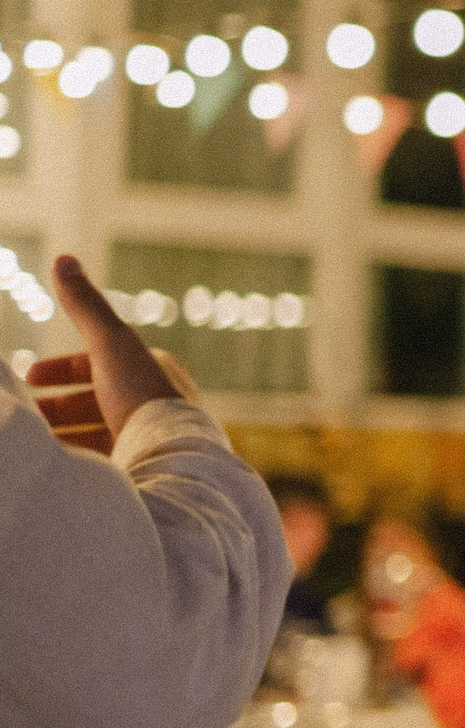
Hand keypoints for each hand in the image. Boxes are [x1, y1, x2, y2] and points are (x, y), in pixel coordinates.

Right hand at [27, 256, 194, 453]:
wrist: (173, 458)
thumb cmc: (141, 395)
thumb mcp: (110, 343)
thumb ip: (86, 305)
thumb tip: (62, 258)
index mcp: (155, 369)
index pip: (101, 363)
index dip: (62, 369)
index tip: (29, 379)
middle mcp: (161, 401)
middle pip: (98, 401)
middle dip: (58, 407)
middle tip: (27, 416)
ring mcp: (157, 438)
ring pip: (102, 434)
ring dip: (67, 435)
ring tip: (39, 444)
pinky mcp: (152, 469)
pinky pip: (112, 461)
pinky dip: (84, 459)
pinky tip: (64, 466)